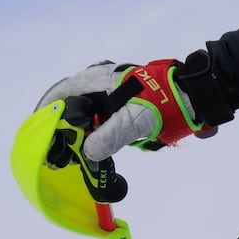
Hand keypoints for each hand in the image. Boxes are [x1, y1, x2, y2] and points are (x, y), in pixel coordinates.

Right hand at [36, 57, 219, 162]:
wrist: (198, 96)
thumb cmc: (166, 102)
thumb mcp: (135, 120)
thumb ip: (109, 136)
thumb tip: (88, 154)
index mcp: (98, 80)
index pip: (60, 94)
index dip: (46, 114)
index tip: (40, 136)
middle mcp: (101, 85)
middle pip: (70, 107)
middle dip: (63, 131)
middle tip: (60, 156)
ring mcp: (113, 96)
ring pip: (86, 116)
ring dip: (80, 137)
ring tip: (75, 158)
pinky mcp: (125, 107)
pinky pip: (102, 123)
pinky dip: (96, 138)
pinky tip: (98, 155)